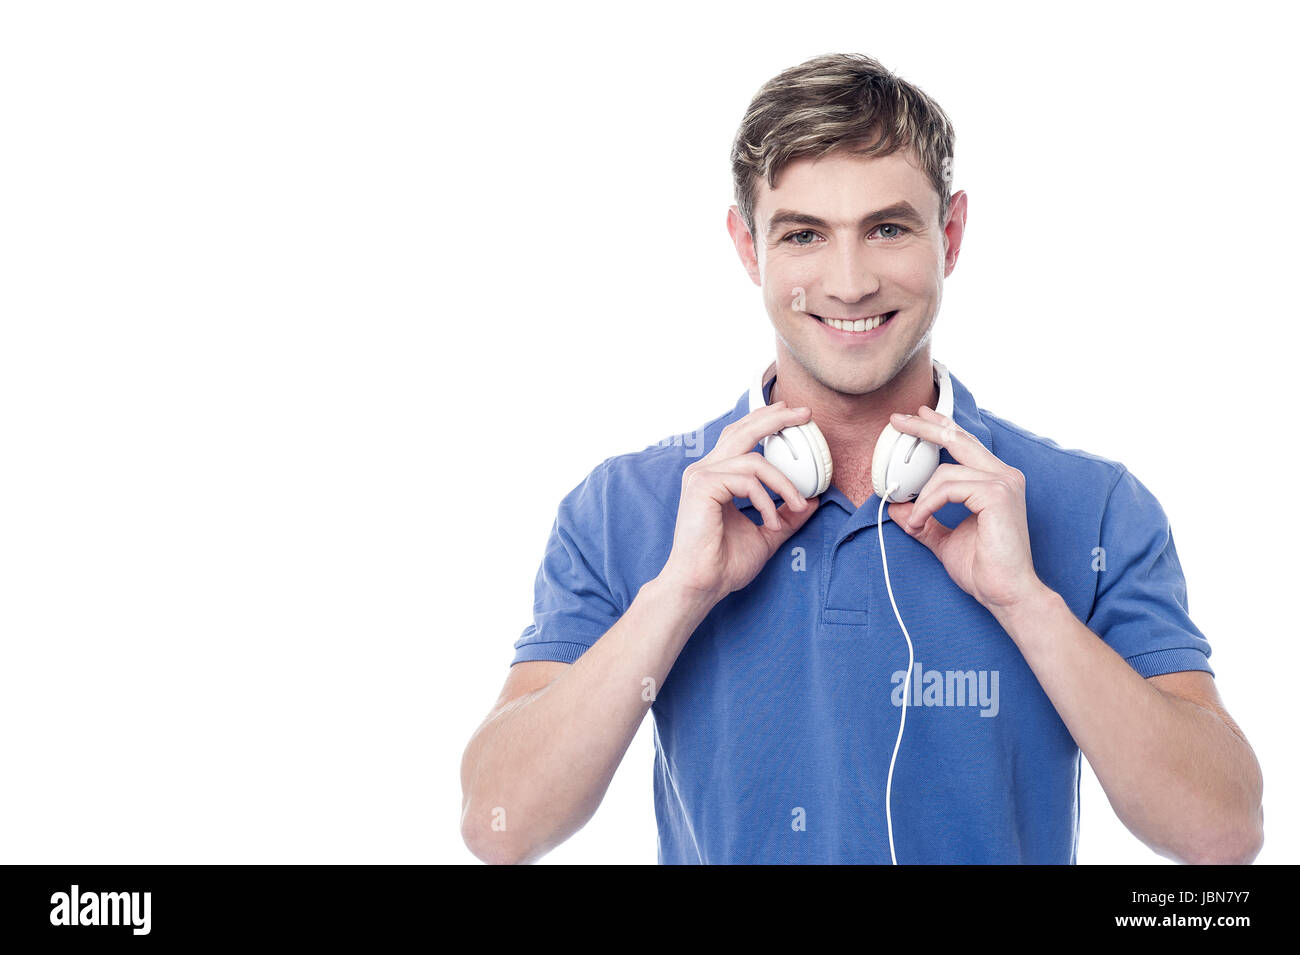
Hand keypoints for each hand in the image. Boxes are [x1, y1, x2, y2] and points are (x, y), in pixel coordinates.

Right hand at [658, 401, 819, 601]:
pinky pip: (747, 481)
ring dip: (784, 483)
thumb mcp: (767, 534)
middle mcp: (705, 470)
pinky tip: (770, 522)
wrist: (702, 584)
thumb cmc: (725, 563)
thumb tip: (813, 500)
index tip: (792, 415)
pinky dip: (766, 500)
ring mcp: (701, 476)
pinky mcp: (702, 486)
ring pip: (753, 459)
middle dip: (776, 418)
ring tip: (799, 505)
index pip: (740, 436)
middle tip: (805, 414)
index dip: (765, 421)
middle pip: (742, 430)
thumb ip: (786, 515)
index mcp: (715, 476)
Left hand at [885, 405, 1043, 611]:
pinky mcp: (997, 495)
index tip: (918, 416)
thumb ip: (922, 518)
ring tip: (914, 521)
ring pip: (945, 472)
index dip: (940, 426)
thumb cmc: (984, 568)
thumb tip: (896, 506)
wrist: (1006, 593)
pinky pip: (948, 488)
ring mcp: (1003, 483)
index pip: (964, 443)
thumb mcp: (943, 538)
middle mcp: (1003, 475)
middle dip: (924, 427)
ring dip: (920, 498)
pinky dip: (927, 505)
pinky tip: (920, 522)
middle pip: (958, 438)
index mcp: (996, 480)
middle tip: (897, 420)